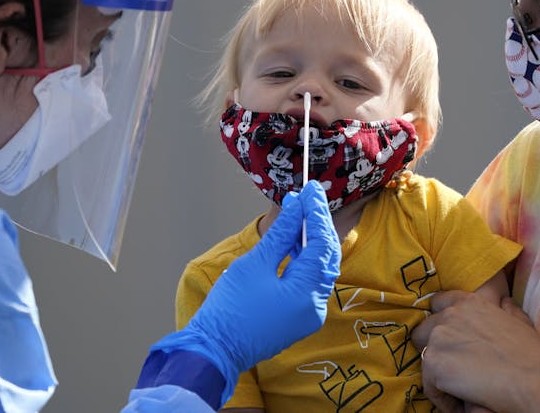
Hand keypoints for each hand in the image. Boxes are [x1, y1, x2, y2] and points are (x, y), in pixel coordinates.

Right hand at [151, 181, 340, 397]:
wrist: (213, 351)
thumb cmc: (229, 309)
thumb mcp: (254, 264)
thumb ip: (280, 234)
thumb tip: (296, 206)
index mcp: (306, 294)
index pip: (321, 244)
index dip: (316, 213)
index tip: (310, 189)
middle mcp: (315, 306)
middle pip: (326, 255)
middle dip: (317, 223)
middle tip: (309, 195)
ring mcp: (309, 314)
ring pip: (319, 267)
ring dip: (310, 239)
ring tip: (297, 211)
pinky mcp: (299, 316)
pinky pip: (309, 281)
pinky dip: (303, 259)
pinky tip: (293, 238)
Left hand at [412, 292, 539, 412]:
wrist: (533, 380)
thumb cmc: (531, 355)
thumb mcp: (518, 320)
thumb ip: (505, 308)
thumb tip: (503, 301)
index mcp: (469, 302)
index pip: (438, 303)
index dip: (440, 321)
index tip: (449, 340)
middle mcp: (449, 315)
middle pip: (424, 330)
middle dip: (434, 347)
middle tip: (455, 368)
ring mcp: (438, 337)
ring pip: (424, 356)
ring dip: (438, 372)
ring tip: (460, 388)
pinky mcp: (433, 362)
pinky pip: (428, 384)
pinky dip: (443, 397)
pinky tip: (463, 401)